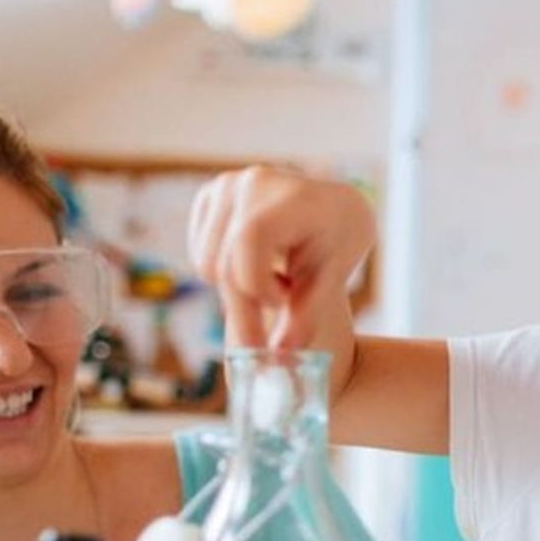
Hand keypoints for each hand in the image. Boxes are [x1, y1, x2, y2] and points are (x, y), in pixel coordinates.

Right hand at [187, 166, 375, 348]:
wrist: (333, 206)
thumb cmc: (339, 238)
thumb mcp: (332, 276)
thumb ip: (306, 315)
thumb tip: (279, 355)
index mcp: (290, 197)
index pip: (250, 242)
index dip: (258, 286)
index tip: (281, 308)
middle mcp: (250, 184)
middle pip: (225, 262)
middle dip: (245, 308)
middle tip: (264, 343)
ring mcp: (225, 187)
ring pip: (207, 264)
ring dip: (238, 288)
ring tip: (278, 281)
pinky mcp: (209, 198)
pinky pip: (200, 254)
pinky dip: (224, 273)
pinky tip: (259, 266)